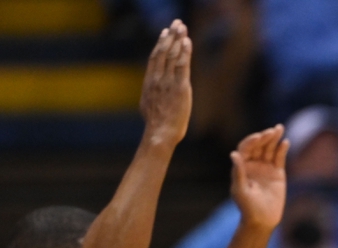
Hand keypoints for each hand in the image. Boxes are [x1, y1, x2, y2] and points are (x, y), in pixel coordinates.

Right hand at [140, 20, 192, 147]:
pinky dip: (185, 53)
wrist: (160, 133)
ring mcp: (168, 82)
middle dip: (170, 36)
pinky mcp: (180, 88)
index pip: (155, 57)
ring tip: (182, 28)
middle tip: (176, 24)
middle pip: (163, 52)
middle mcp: (157, 79)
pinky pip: (182, 66)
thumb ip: (153, 93)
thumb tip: (153, 90)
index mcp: (150, 82)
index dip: (160, 43)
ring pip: (172, 56)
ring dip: (178, 39)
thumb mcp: (150, 104)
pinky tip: (187, 42)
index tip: (165, 32)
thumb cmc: (157, 125)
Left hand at [230, 125, 289, 229]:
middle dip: (265, 137)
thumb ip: (238, 172)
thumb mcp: (240, 189)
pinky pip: (279, 158)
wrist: (262, 219)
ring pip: (270, 149)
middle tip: (273, 130)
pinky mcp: (277, 173)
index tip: (259, 137)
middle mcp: (253, 164)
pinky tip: (285, 142)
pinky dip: (282, 149)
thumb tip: (234, 154)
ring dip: (274, 139)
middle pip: (259, 146)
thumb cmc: (247, 207)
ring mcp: (266, 168)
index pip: (246, 148)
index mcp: (242, 166)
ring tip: (280, 128)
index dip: (252, 141)